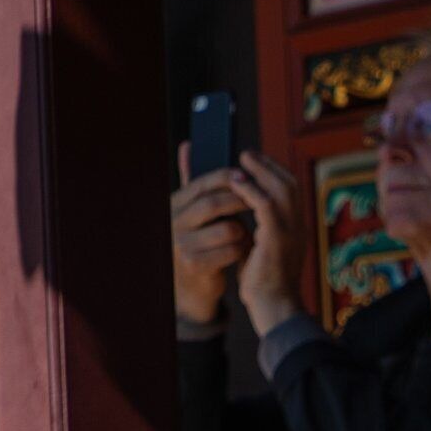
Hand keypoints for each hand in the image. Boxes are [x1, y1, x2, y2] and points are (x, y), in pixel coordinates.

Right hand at [169, 151, 252, 325]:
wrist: (189, 286)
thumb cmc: (197, 240)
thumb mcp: (192, 210)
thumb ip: (192, 179)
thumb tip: (188, 144)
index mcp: (174, 204)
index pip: (203, 183)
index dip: (228, 177)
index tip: (249, 177)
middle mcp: (174, 222)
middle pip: (213, 204)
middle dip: (240, 200)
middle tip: (257, 202)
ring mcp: (182, 244)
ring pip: (227, 229)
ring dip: (243, 231)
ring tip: (243, 234)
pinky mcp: (195, 265)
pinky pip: (232, 251)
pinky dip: (243, 250)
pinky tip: (240, 252)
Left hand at [226, 152, 308, 333]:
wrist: (274, 308)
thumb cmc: (263, 282)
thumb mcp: (259, 249)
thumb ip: (253, 230)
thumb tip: (237, 213)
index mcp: (295, 228)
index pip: (292, 191)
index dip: (274, 172)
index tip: (256, 162)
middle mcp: (298, 227)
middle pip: (290, 184)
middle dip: (268, 165)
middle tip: (247, 154)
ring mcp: (291, 232)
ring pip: (282, 189)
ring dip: (260, 171)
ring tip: (242, 161)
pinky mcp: (277, 239)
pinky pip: (267, 206)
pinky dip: (252, 191)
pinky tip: (238, 184)